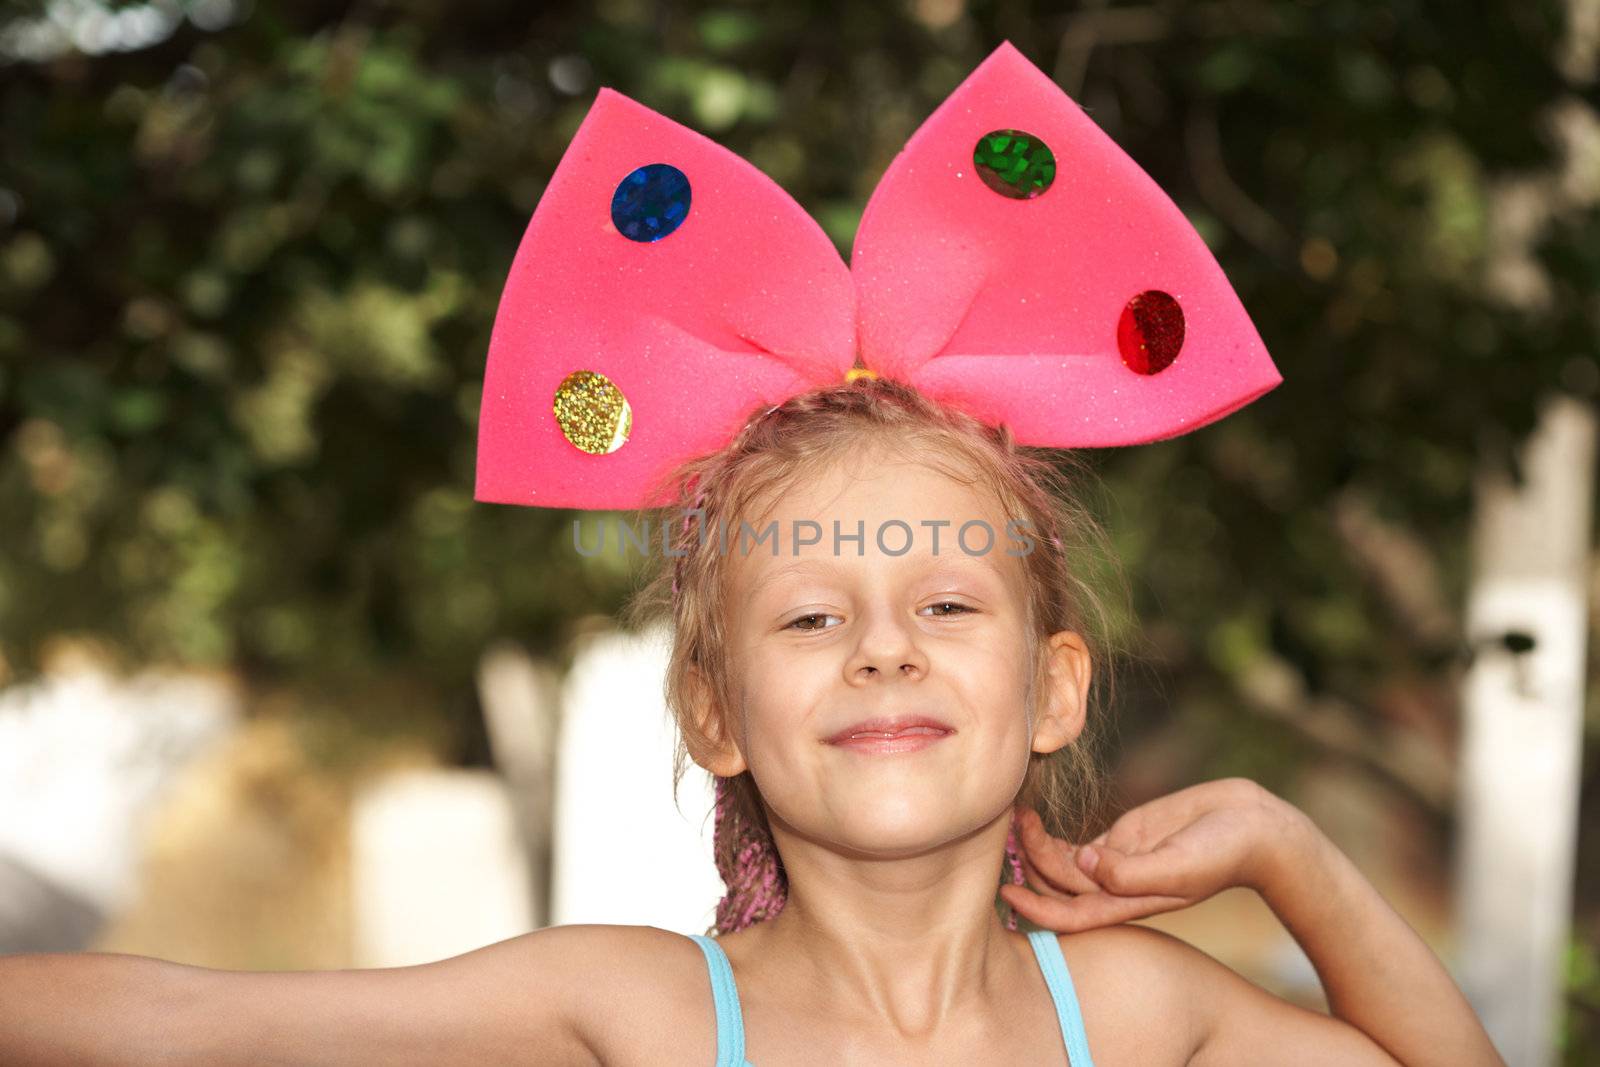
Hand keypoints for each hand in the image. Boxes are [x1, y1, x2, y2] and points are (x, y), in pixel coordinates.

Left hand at [1000, 777, 1308, 931]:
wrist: (1255, 829)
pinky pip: (1077, 845)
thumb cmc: (1224, 853)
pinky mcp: (1123, 839)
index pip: (1072, 916)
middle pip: (1061, 888)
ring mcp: (1119, 863)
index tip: (1006, 894)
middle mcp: (1119, 888)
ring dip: (1038, 847)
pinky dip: (1052, 836)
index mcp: (1130, 904)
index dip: (1037, 910)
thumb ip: (1131, 871)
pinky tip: (1031, 818)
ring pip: (1064, 864)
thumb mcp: (1178, 866)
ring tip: (1018, 817)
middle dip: (1031, 867)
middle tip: (1008, 834)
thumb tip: (1084, 862)